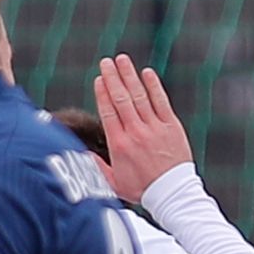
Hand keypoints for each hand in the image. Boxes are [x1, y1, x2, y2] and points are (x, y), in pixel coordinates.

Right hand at [91, 56, 196, 200]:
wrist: (171, 193)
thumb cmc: (142, 189)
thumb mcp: (113, 182)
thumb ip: (97, 166)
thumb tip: (81, 154)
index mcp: (119, 144)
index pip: (108, 111)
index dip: (103, 93)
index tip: (99, 79)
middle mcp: (135, 132)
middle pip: (121, 99)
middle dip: (113, 78)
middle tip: (106, 62)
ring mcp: (154, 127)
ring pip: (139, 96)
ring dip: (130, 76)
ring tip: (122, 60)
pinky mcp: (170, 126)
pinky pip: (160, 101)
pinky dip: (153, 86)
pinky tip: (147, 73)